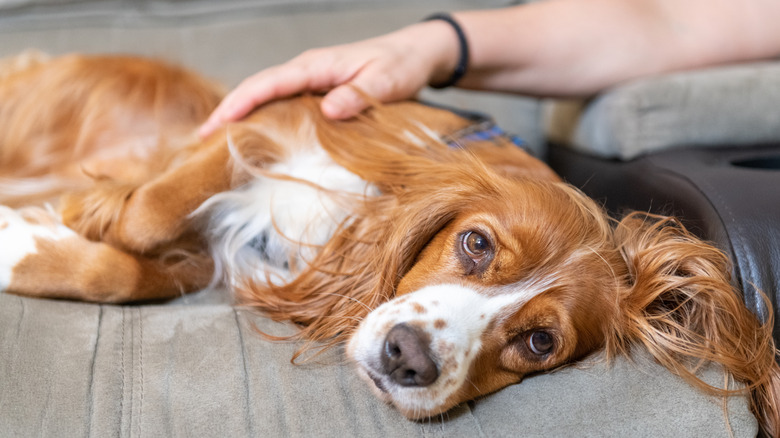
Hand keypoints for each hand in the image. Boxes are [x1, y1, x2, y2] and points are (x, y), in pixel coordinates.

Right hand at [198, 21, 458, 137]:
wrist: (415, 54)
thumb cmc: (402, 65)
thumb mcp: (388, 82)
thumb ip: (360, 95)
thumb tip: (328, 110)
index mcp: (317, 65)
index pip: (269, 82)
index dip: (240, 103)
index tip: (216, 124)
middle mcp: (307, 70)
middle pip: (257, 88)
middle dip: (227, 111)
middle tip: (201, 140)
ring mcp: (310, 81)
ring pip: (266, 96)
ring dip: (240, 115)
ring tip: (215, 142)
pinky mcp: (317, 92)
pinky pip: (282, 103)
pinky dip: (262, 117)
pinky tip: (253, 137)